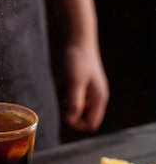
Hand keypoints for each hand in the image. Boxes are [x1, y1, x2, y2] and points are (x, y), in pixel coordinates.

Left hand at [46, 0, 108, 132]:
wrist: (78, 38)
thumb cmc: (78, 59)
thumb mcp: (75, 82)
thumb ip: (74, 102)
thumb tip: (71, 120)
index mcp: (99, 99)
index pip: (91, 124)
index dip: (77, 123)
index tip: (65, 114)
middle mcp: (95, 97)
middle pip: (83, 117)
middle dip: (70, 112)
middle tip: (65, 97)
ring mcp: (89, 91)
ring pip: (76, 108)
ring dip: (67, 102)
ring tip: (66, 86)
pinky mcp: (81, 85)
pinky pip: (72, 97)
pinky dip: (65, 93)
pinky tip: (64, 81)